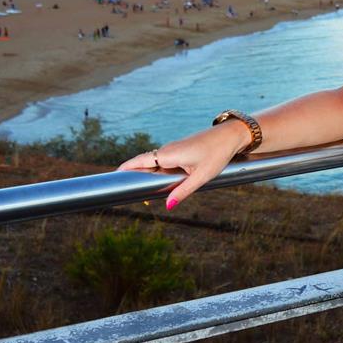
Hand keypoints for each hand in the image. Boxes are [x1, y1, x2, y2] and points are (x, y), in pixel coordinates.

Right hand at [116, 126, 241, 209]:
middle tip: (125, 192)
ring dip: (146, 174)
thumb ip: (183, 191)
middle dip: (133, 175)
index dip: (125, 169)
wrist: (230, 136)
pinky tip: (159, 182)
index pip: (139, 161)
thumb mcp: (201, 176)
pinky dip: (157, 171)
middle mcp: (167, 150)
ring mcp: (173, 148)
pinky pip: (163, 161)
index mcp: (168, 155)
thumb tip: (167, 206)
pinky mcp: (180, 149)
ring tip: (140, 192)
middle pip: (144, 163)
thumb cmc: (217, 154)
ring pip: (155, 163)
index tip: (112, 177)